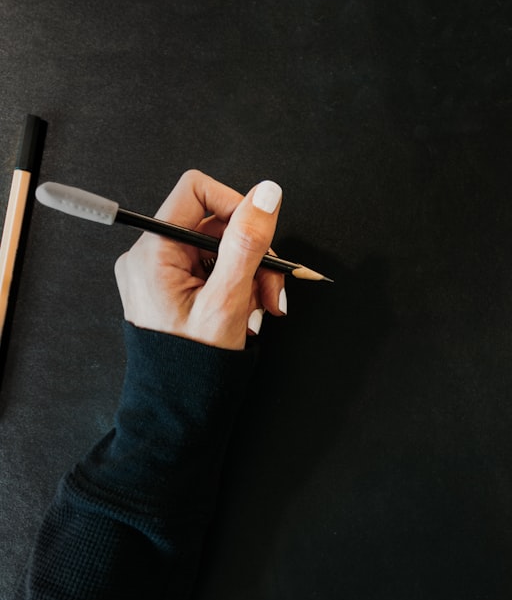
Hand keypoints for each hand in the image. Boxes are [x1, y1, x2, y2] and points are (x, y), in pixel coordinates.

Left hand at [114, 170, 286, 349]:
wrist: (178, 408)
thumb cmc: (194, 365)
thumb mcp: (229, 300)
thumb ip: (248, 243)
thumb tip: (266, 194)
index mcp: (154, 253)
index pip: (196, 191)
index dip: (236, 205)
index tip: (260, 234)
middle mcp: (151, 256)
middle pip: (216, 224)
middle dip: (253, 253)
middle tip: (272, 290)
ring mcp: (161, 272)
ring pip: (221, 248)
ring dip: (252, 273)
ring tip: (265, 307)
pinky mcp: (173, 286)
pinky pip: (213, 268)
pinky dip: (239, 284)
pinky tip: (250, 310)